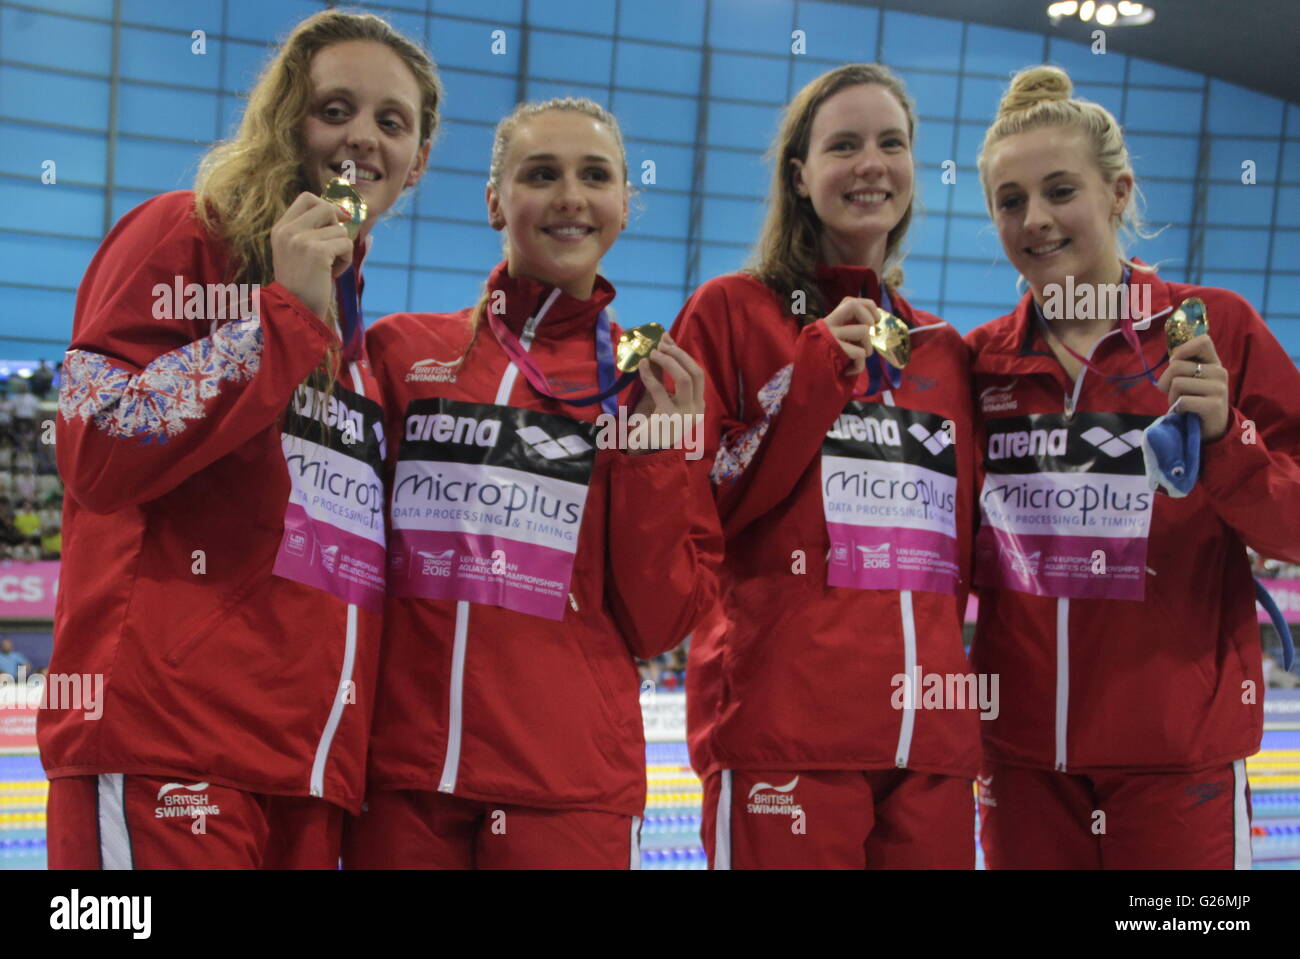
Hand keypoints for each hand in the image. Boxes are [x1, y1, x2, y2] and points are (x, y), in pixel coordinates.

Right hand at [270, 192, 354, 320]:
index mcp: (281, 228)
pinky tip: (332, 274)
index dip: (325, 206)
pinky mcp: (317, 252)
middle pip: (326, 207)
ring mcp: (301, 240)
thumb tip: (343, 212)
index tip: (334, 222)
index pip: (306, 198)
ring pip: (340, 230)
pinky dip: (346, 260)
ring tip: (329, 268)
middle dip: (337, 227)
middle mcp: (288, 230)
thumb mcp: (298, 251)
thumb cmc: (302, 283)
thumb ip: (311, 230)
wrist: (296, 309)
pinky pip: (346, 244)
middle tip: (333, 248)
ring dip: (342, 250)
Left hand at [629, 333, 705, 453]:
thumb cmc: (655, 423)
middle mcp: (697, 408)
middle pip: (696, 373)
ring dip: (669, 362)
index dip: (682, 354)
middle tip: (661, 344)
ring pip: (685, 378)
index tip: (667, 340)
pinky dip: (649, 375)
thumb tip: (660, 346)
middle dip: (679, 355)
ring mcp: (686, 414)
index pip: (697, 373)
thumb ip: (662, 374)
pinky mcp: (669, 417)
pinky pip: (660, 390)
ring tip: (653, 353)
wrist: (647, 451)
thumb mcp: (662, 396)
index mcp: (699, 403)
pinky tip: (641, 366)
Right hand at [822, 296, 879, 375]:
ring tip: (857, 361)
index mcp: (826, 324)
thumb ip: (847, 335)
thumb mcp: (833, 348)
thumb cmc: (822, 371)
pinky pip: (860, 353)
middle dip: (868, 316)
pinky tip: (849, 372)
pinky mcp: (833, 350)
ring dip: (867, 348)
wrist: (804, 388)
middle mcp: (825, 326)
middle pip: (852, 304)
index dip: (867, 306)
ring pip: (863, 330)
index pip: (848, 302)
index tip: (875, 320)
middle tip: (871, 330)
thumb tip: (872, 326)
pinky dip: (859, 366)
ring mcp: (828, 337)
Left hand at [1156, 334, 1229, 441]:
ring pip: (1177, 383)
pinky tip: (1185, 412)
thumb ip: (1184, 366)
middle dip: (1165, 382)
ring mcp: (1219, 389)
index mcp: (1214, 362)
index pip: (1203, 341)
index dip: (1182, 350)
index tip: (1174, 364)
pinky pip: (1182, 400)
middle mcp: (1219, 372)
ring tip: (1181, 404)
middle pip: (1176, 366)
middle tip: (1172, 393)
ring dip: (1171, 397)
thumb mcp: (1193, 380)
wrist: (1212, 428)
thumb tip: (1172, 358)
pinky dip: (1177, 408)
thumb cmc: (1196, 400)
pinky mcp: (1214, 405)